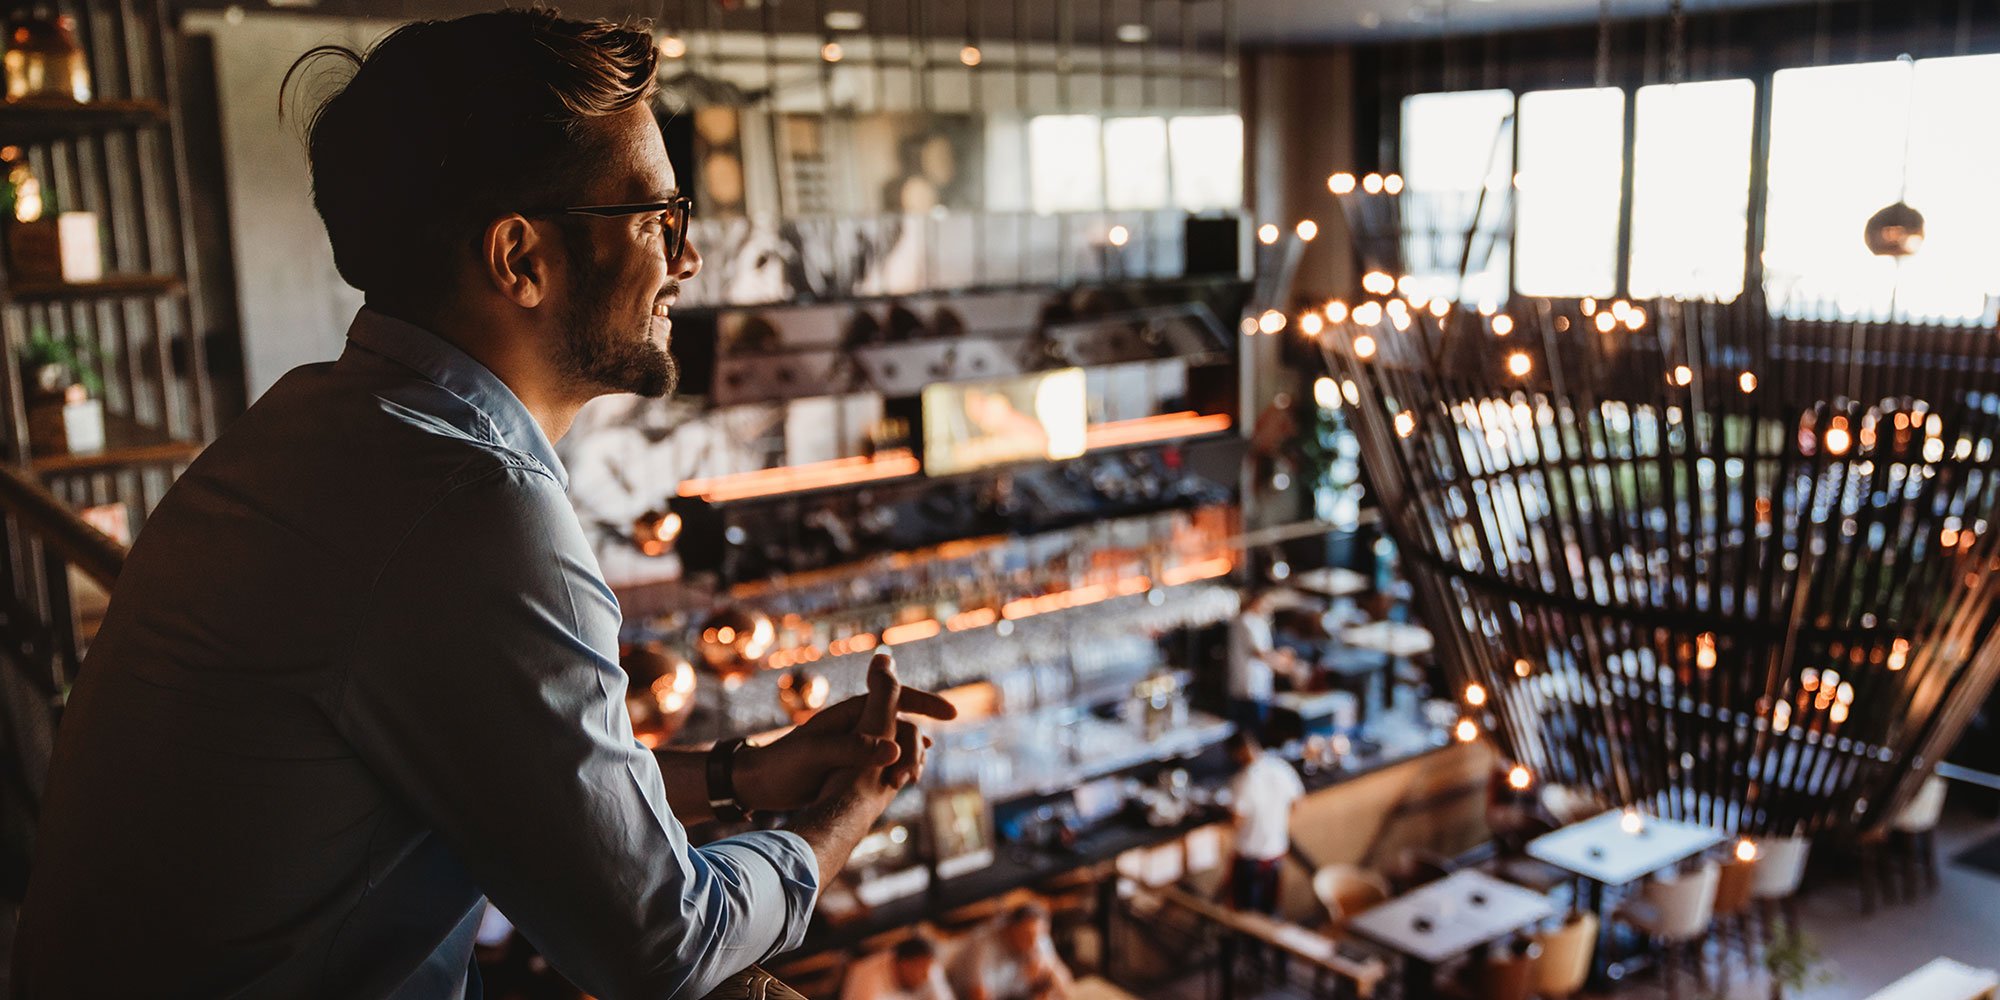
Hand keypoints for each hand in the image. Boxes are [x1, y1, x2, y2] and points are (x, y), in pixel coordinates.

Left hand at [736, 651, 955, 812]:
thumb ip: (855, 748)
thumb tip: (896, 749)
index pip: (896, 696)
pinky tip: (904, 780)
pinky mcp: (852, 764)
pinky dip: (899, 767)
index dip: (926, 703)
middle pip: (901, 722)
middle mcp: (857, 723)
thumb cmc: (783, 764)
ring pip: (896, 742)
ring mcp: (856, 743)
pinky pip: (886, 760)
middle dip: (917, 742)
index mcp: (851, 711)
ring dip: (910, 756)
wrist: (758, 784)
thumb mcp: (818, 754)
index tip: (951, 714)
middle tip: (919, 767)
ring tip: (913, 777)